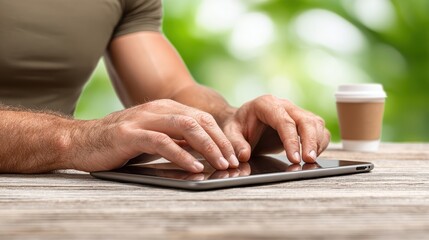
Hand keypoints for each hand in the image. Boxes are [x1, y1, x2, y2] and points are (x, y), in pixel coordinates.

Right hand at [69, 99, 238, 172]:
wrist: (81, 141)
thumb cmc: (120, 142)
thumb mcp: (153, 137)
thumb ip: (175, 139)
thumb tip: (203, 150)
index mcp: (165, 108)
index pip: (202, 118)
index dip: (221, 136)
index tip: (233, 154)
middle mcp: (157, 109)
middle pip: (198, 120)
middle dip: (220, 141)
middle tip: (232, 161)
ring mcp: (144, 119)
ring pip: (185, 127)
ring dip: (207, 146)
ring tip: (219, 163)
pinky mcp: (130, 134)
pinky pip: (162, 142)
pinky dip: (181, 155)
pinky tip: (193, 167)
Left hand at [222, 95, 330, 162]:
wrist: (243, 121)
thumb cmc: (238, 126)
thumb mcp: (230, 133)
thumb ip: (236, 143)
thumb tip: (244, 155)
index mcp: (266, 104)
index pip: (284, 121)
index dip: (291, 140)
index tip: (294, 158)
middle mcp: (284, 105)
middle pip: (305, 120)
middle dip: (310, 141)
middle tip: (308, 160)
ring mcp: (295, 111)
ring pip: (315, 123)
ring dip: (317, 142)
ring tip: (311, 160)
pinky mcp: (303, 121)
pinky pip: (318, 129)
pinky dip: (320, 142)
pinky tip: (313, 155)